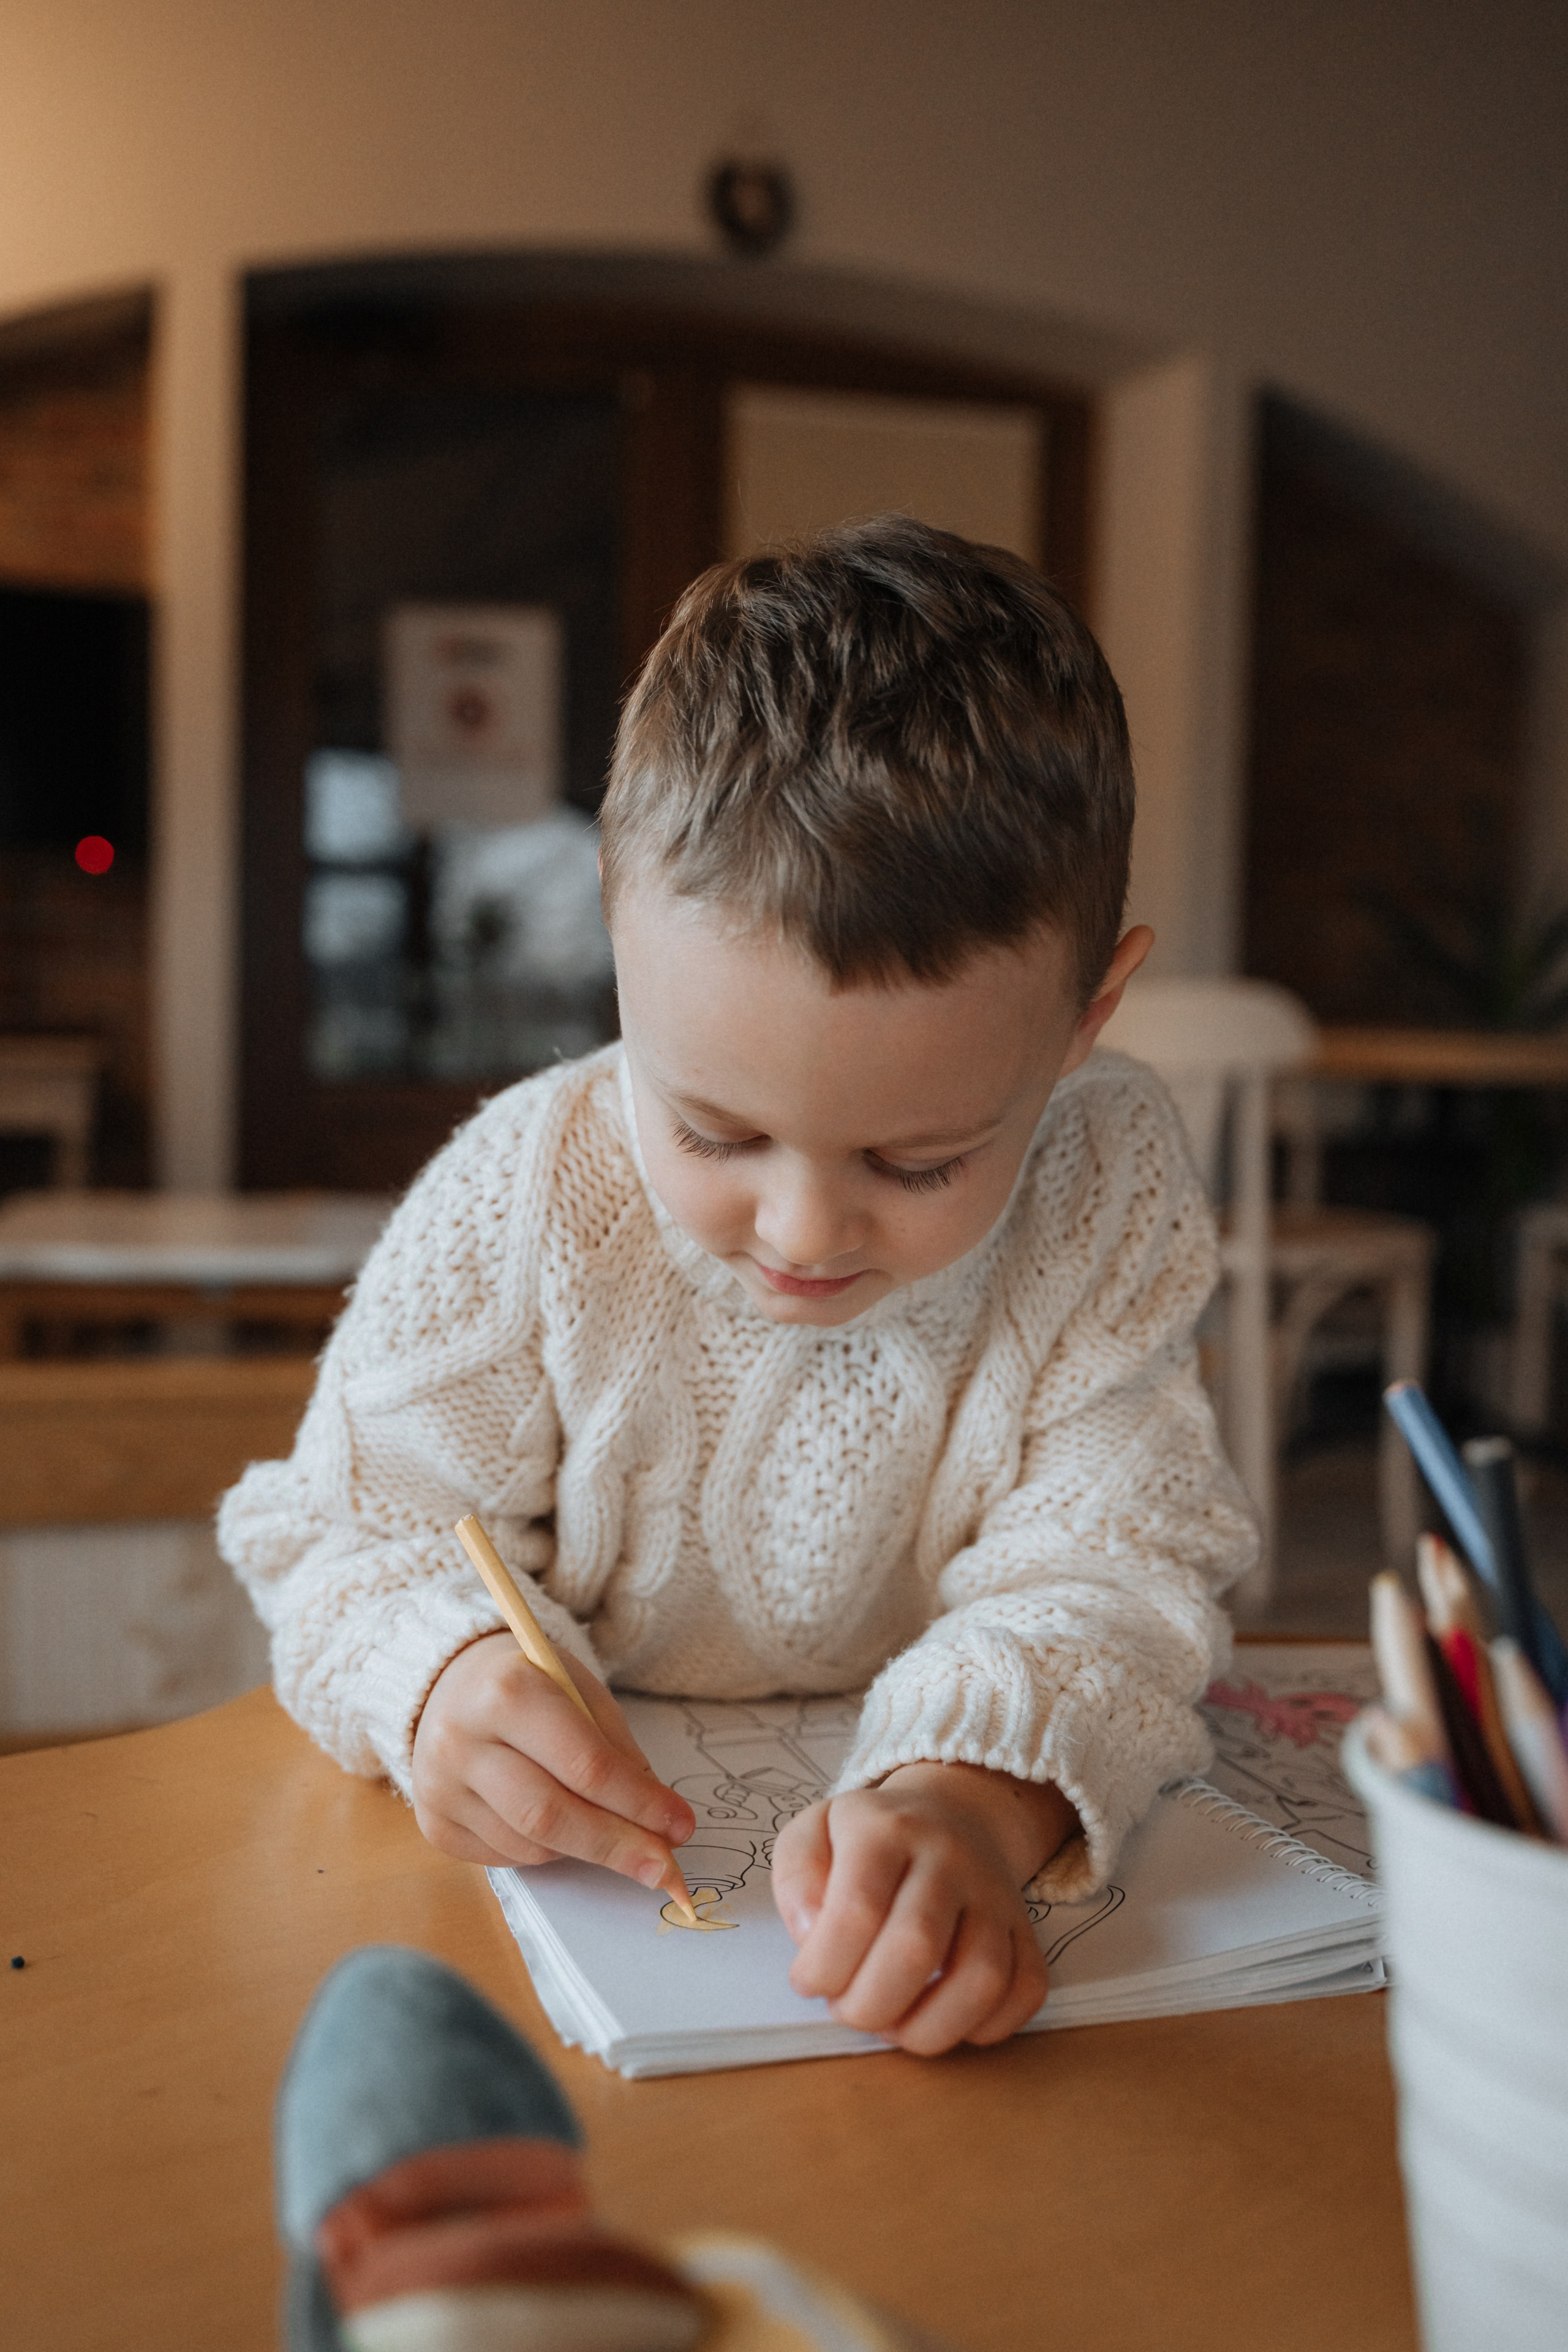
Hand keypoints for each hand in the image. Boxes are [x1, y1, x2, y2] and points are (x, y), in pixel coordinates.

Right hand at [411, 1632, 695, 1889]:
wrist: (449, 1683)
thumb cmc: (529, 1684)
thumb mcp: (580, 1691)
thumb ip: (617, 1752)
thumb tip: (662, 1825)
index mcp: (508, 1692)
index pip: (585, 1764)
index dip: (638, 1803)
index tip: (680, 1827)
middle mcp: (462, 1741)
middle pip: (551, 1816)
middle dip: (618, 1846)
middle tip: (665, 1868)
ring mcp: (440, 1788)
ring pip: (531, 1845)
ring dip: (585, 1849)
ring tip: (610, 1831)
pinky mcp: (434, 1825)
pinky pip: (506, 1858)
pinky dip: (546, 1852)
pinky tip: (558, 1828)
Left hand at [771, 1762, 1075, 2055]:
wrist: (952, 1814)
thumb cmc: (870, 1839)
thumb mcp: (813, 1833)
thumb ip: (797, 1878)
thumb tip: (813, 1935)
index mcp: (885, 1829)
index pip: (857, 1910)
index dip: (825, 1967)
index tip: (808, 1982)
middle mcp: (949, 1856)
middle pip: (916, 1948)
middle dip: (869, 2006)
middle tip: (847, 2009)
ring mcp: (995, 1894)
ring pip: (981, 1977)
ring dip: (927, 2028)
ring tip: (892, 2025)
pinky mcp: (1026, 1929)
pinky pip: (1026, 1989)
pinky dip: (987, 2027)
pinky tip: (945, 2020)